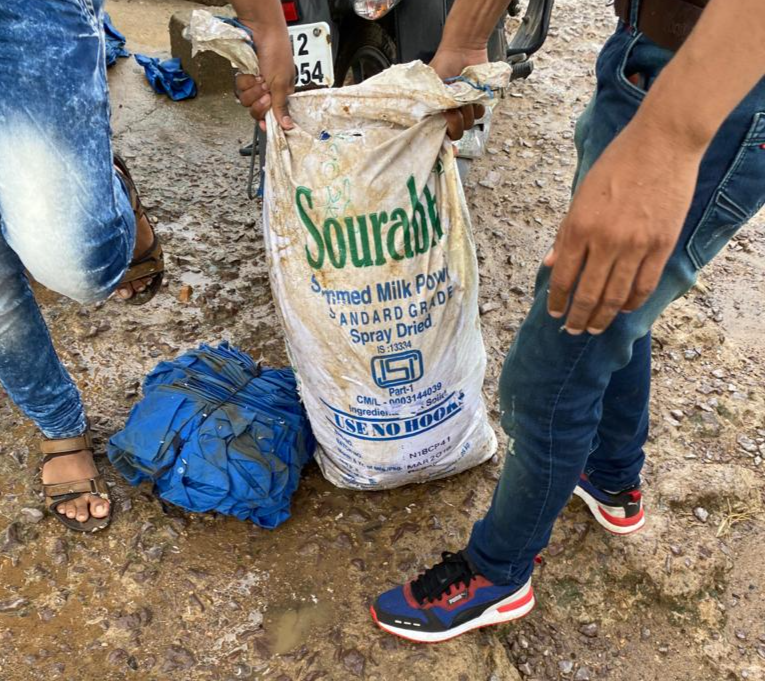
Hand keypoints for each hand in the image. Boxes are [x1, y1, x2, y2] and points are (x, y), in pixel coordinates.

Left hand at [235, 20, 294, 130]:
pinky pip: (238, 88)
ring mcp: (254, 86)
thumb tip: (287, 126)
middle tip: (265, 91)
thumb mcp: (281, 83)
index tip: (264, 126)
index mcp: (282, 95)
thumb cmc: (277, 54)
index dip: (267, 121)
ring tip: (259, 78)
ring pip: (246, 101)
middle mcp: (268, 92)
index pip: (273, 116)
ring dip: (251, 90)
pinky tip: (251, 73)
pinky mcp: (243, 78)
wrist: (261, 31)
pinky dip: (244, 81)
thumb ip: (281, 106)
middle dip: (259, 102)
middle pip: (257, 112)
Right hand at [430, 46, 486, 139]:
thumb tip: (434, 124)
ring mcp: (464, 109)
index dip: (444, 144)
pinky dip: (477, 105)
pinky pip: (480, 114)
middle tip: (453, 110)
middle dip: (456, 122)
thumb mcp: (431, 87)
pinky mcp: (477, 103)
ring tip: (462, 96)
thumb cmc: (443, 64)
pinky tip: (471, 94)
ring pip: (469, 124)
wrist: (463, 49)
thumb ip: (431, 107)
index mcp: (435, 113)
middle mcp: (449, 114)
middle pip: (456, 133)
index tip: (449, 147)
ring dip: (467, 111)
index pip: (439, 136)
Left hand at [545, 120, 702, 334]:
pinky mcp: (661, 245)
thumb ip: (565, 234)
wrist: (662, 144)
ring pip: (616, 297)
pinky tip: (624, 309)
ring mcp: (635, 246)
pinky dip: (632, 302)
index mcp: (579, 227)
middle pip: (588, 294)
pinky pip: (644, 285)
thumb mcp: (581, 196)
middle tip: (573, 330)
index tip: (555, 313)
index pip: (562, 277)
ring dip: (603, 318)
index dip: (557, 301)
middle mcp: (605, 241)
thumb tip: (550, 264)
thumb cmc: (616, 165)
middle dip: (578, 318)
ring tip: (595, 328)